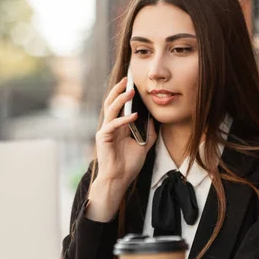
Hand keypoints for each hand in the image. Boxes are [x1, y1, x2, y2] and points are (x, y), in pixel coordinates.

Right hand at [90, 77, 156, 218]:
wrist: (119, 180)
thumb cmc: (128, 164)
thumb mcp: (144, 146)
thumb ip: (148, 133)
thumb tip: (155, 120)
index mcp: (118, 127)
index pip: (119, 105)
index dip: (123, 93)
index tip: (132, 82)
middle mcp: (110, 126)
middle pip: (111, 102)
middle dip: (118, 90)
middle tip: (127, 79)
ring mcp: (105, 131)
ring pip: (110, 109)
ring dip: (120, 99)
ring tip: (130, 91)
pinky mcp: (103, 138)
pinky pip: (113, 125)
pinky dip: (123, 120)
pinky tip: (133, 116)